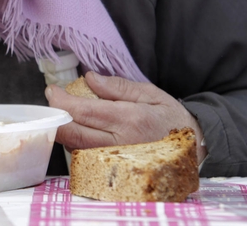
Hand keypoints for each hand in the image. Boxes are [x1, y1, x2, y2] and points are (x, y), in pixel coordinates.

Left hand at [45, 72, 207, 164]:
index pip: (84, 112)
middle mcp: (122, 143)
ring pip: (76, 148)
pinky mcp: (115, 169)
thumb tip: (90, 78)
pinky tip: (77, 130)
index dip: (62, 101)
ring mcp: (117, 160)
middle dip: (56, 117)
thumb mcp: (150, 93)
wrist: (194, 147)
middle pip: (74, 134)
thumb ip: (118, 86)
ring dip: (63, 131)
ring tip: (63, 113)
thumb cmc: (170, 117)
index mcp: (131, 120)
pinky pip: (85, 157)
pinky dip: (75, 143)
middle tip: (52, 102)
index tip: (51, 91)